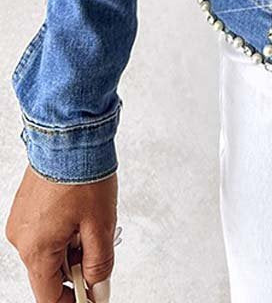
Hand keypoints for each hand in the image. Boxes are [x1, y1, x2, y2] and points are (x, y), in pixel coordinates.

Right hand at [6, 166, 117, 301]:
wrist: (70, 134)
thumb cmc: (82, 173)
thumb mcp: (101, 225)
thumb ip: (100, 263)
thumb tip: (98, 286)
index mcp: (36, 250)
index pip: (49, 297)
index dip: (73, 301)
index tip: (91, 297)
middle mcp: (21, 238)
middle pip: (49, 273)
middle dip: (76, 266)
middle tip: (100, 247)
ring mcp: (21, 221)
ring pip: (48, 250)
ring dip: (71, 245)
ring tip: (92, 220)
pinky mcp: (25, 206)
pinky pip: (44, 230)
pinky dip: (63, 229)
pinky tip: (80, 211)